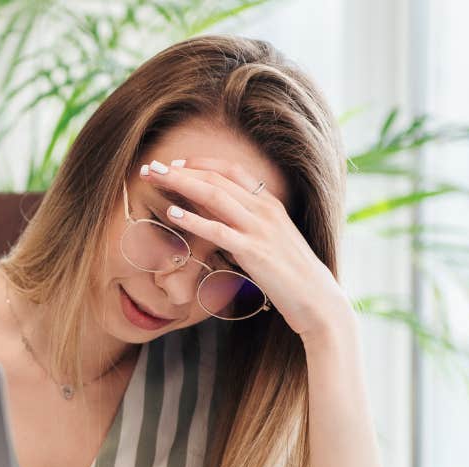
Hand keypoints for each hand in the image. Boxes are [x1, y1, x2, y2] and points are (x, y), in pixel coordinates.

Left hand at [140, 157, 353, 342]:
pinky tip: (171, 213)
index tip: (175, 164)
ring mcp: (260, 229)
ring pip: (214, 196)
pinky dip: (192, 220)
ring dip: (179, 184)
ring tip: (153, 179)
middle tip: (151, 168)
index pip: (231, 170)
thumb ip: (242, 227)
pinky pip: (218, 230)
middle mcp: (264, 209)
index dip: (200, 164)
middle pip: (215, 179)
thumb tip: (212, 221)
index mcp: (269, 203)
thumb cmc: (289, 275)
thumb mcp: (267, 241)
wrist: (317, 300)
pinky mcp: (254, 252)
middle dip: (179, 171)